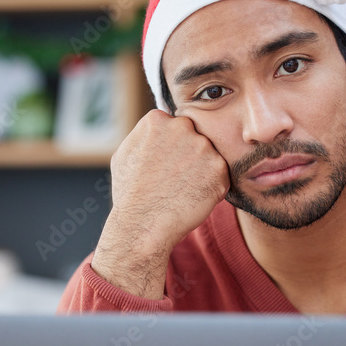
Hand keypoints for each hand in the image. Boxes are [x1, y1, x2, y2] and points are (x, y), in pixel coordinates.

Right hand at [92, 110, 228, 298]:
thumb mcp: (124, 154)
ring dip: (202, 172)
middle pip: (195, 137)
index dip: (172, 148)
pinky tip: (193, 197)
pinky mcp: (219, 168)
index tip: (164, 165)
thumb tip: (155, 127)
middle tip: (176, 180)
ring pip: (209, 156)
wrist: (142, 225)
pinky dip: (212, 187)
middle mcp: (182, 126)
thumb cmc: (129, 194)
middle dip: (190, 156)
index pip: (175, 127)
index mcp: (157, 120)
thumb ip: (143, 136)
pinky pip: (220, 175)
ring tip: (182, 191)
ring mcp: (203, 147)